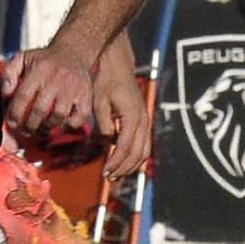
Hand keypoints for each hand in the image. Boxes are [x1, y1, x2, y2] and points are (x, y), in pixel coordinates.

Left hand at [1, 43, 93, 139]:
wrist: (73, 52)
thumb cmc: (44, 59)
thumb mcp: (22, 58)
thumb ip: (9, 73)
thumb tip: (6, 92)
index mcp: (39, 71)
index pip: (24, 96)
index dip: (15, 113)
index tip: (11, 123)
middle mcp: (57, 79)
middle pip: (40, 110)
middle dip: (29, 125)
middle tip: (25, 131)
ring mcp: (73, 88)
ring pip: (59, 116)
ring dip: (47, 127)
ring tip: (40, 130)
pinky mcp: (86, 95)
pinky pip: (79, 117)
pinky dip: (69, 125)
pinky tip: (60, 124)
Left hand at [94, 63, 149, 178]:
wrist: (117, 65)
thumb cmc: (106, 81)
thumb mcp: (99, 101)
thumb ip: (104, 123)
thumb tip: (109, 141)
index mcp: (133, 116)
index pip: (126, 146)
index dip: (116, 161)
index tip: (104, 172)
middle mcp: (143, 120)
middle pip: (138, 152)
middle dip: (124, 168)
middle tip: (109, 178)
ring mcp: (145, 120)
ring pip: (144, 150)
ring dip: (130, 165)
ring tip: (115, 175)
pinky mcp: (142, 120)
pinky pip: (143, 144)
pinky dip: (135, 156)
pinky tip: (123, 163)